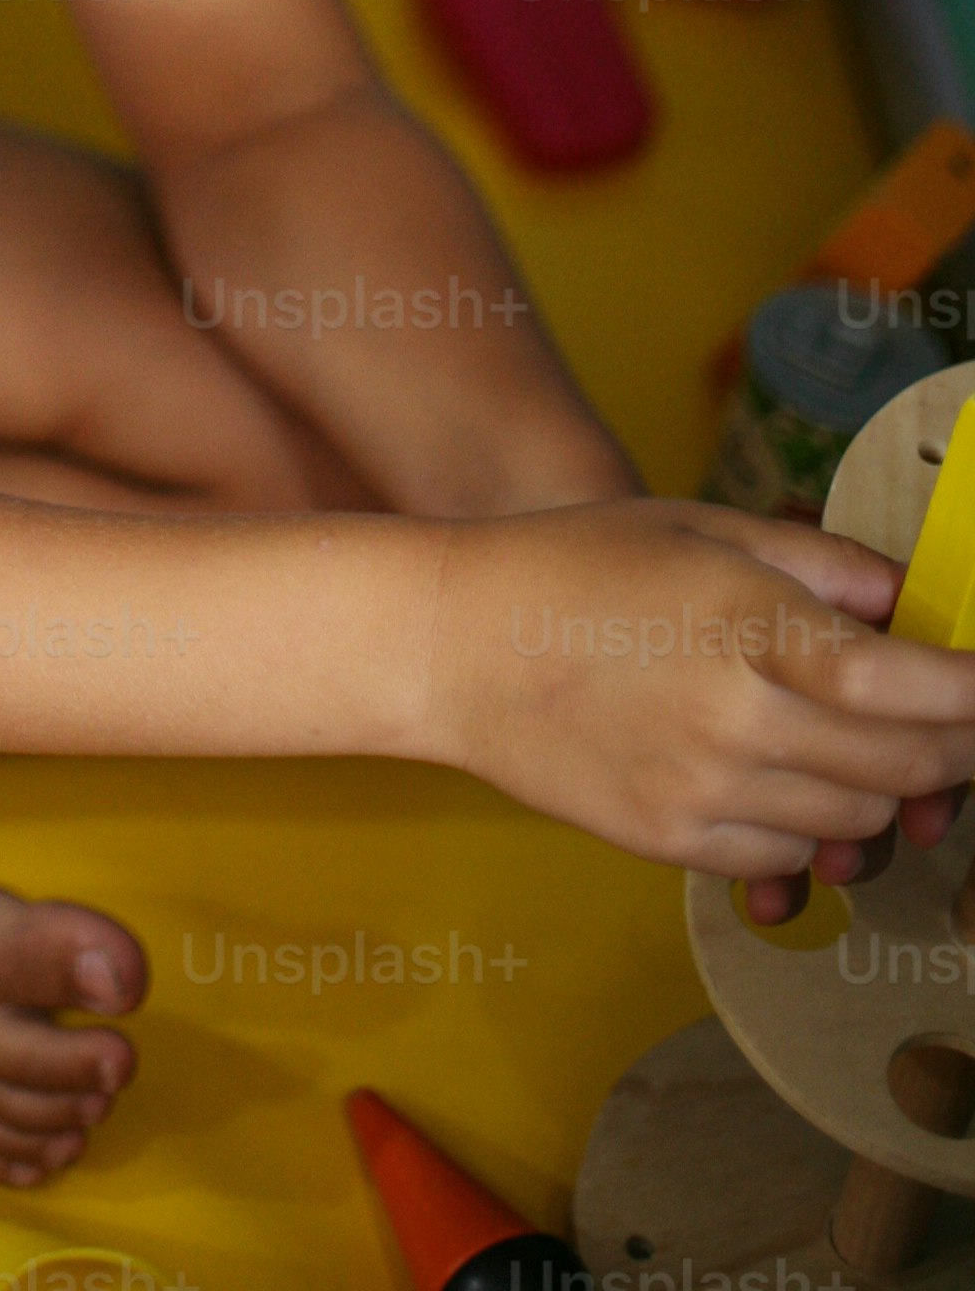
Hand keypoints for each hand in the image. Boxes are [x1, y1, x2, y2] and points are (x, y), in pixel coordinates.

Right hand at [428, 498, 974, 877]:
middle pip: (909, 768)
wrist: (456, 644)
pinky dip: (816, 827)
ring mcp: (709, 791)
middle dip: (954, 750)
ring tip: (864, 744)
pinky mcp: (677, 842)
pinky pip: (794, 855)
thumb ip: (818, 561)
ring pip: (862, 821)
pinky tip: (786, 776)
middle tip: (952, 722)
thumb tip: (907, 603)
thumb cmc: (576, 564)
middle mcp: (740, 718)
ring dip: (888, 790)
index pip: (913, 687)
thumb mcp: (699, 526)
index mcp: (752, 624)